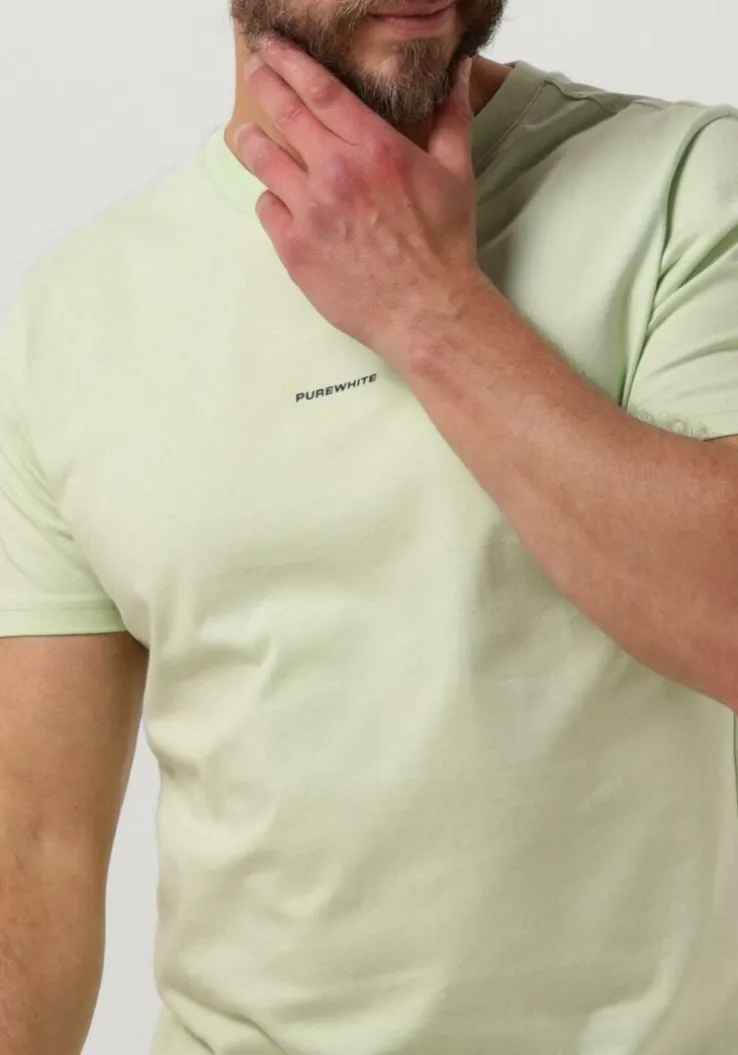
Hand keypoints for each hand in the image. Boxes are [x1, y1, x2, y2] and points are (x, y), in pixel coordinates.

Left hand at [235, 38, 485, 365]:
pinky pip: (267, 210)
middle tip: (255, 69)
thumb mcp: (456, 173)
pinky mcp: (294, 250)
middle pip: (284, 113)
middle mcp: (336, 174)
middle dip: (264, 83)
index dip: (289, 61)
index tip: (272, 47)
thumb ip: (452, 116)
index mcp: (374, 149)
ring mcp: (310, 213)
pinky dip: (271, 200)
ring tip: (250, 137)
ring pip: (263, 162)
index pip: (318, 89)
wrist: (426, 311)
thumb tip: (459, 71)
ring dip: (253, 142)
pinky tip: (280, 200)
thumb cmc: (444, 245)